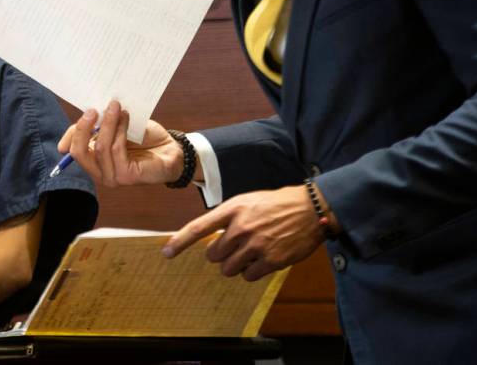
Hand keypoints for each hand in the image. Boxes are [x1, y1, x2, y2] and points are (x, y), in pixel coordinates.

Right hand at [58, 101, 182, 186]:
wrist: (171, 150)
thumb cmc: (144, 139)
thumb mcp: (118, 127)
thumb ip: (101, 125)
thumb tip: (87, 112)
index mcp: (94, 161)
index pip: (73, 149)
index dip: (73, 132)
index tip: (85, 112)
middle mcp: (100, 172)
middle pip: (79, 153)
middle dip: (83, 129)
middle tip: (93, 110)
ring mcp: (112, 177)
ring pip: (100, 148)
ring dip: (107, 124)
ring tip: (116, 107)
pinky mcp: (126, 177)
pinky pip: (116, 150)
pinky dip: (120, 130)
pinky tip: (127, 118)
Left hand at [161, 185, 324, 280]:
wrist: (310, 209)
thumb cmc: (276, 204)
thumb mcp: (248, 201)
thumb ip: (228, 217)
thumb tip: (210, 238)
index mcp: (233, 209)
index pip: (199, 227)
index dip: (180, 242)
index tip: (167, 253)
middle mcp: (241, 227)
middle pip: (213, 255)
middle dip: (221, 254)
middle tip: (235, 245)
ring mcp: (256, 245)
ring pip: (228, 269)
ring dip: (235, 264)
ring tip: (250, 252)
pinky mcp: (270, 260)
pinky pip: (248, 276)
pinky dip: (252, 271)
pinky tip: (262, 259)